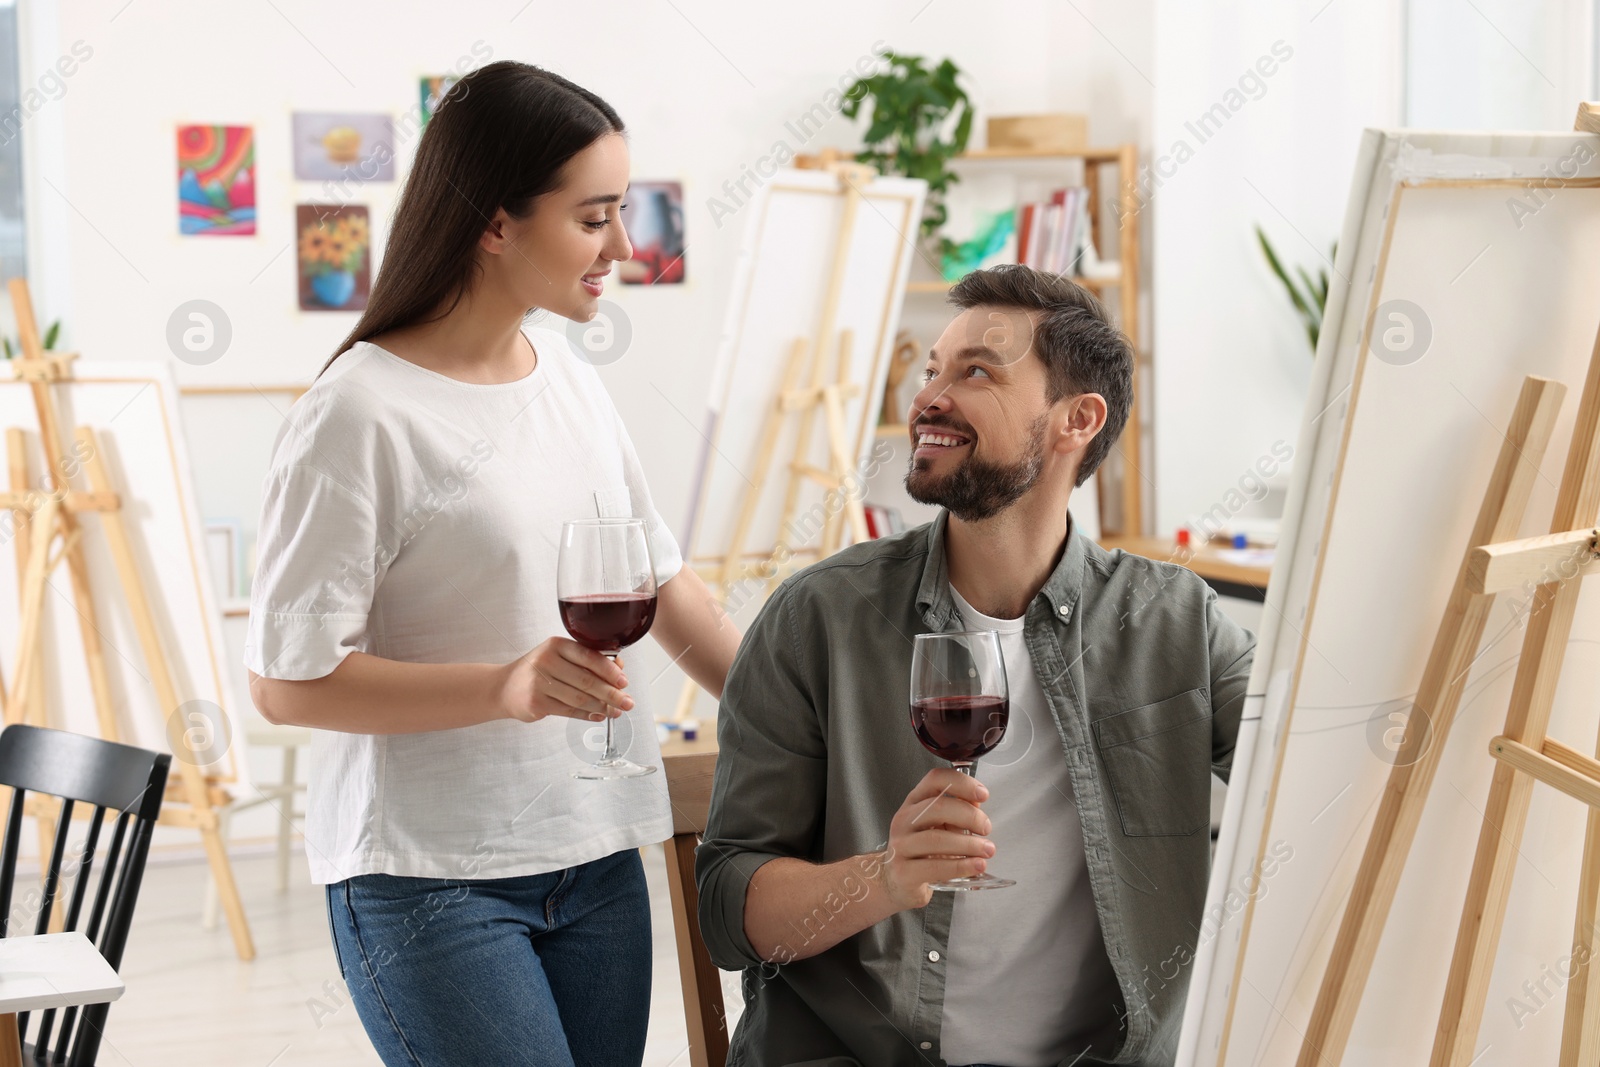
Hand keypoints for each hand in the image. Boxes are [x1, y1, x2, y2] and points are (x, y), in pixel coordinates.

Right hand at [500, 638, 634, 722]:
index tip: (624, 681)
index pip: (588, 656)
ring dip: (602, 707)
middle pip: (586, 680)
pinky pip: (569, 710)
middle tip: (627, 702)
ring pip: (579, 698)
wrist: (504, 687)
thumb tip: (619, 671)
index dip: (609, 670)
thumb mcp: (559, 657)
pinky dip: (587, 715)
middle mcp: (546, 661)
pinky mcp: (536, 702)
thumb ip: (587, 661)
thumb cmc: (538, 670)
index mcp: (556, 645)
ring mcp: (539, 682)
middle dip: (611, 693)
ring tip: (617, 711)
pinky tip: (599, 716)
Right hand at [876, 767, 993, 910]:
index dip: (961, 783)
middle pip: (937, 807)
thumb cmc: (922, 851)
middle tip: (986, 828)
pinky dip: (961, 866)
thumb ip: (958, 812)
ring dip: (969, 844)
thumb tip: (977, 802)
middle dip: (969, 816)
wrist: (896, 882)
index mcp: (914, 803)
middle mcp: (904, 820)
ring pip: (936, 839)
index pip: (935, 780)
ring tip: (987, 850)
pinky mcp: (904, 872)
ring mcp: (900, 846)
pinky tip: (976, 866)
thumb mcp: (939, 826)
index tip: (983, 794)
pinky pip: (935, 867)